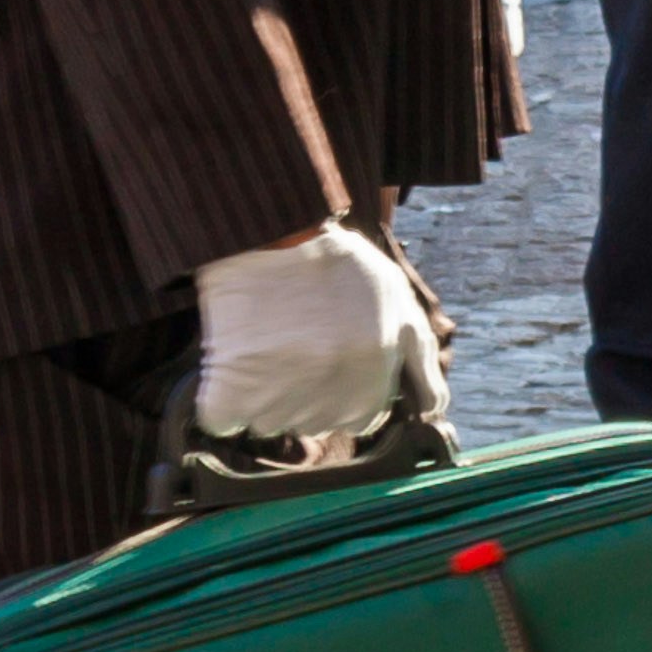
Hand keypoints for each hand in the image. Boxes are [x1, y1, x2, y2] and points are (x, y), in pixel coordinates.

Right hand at [194, 226, 440, 445]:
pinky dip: (218, 402)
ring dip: (259, 394)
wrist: (274, 229)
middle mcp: (331, 403)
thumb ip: (421, 361)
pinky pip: (219, 418)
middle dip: (302, 391)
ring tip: (261, 340)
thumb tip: (433, 412)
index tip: (323, 352)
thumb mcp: (398, 303)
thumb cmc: (337, 262)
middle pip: (312, 423)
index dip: (342, 386)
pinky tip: (227, 365)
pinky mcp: (232, 392)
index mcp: (372, 388)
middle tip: (290, 339)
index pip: (360, 418)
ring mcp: (280, 401)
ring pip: (266, 422)